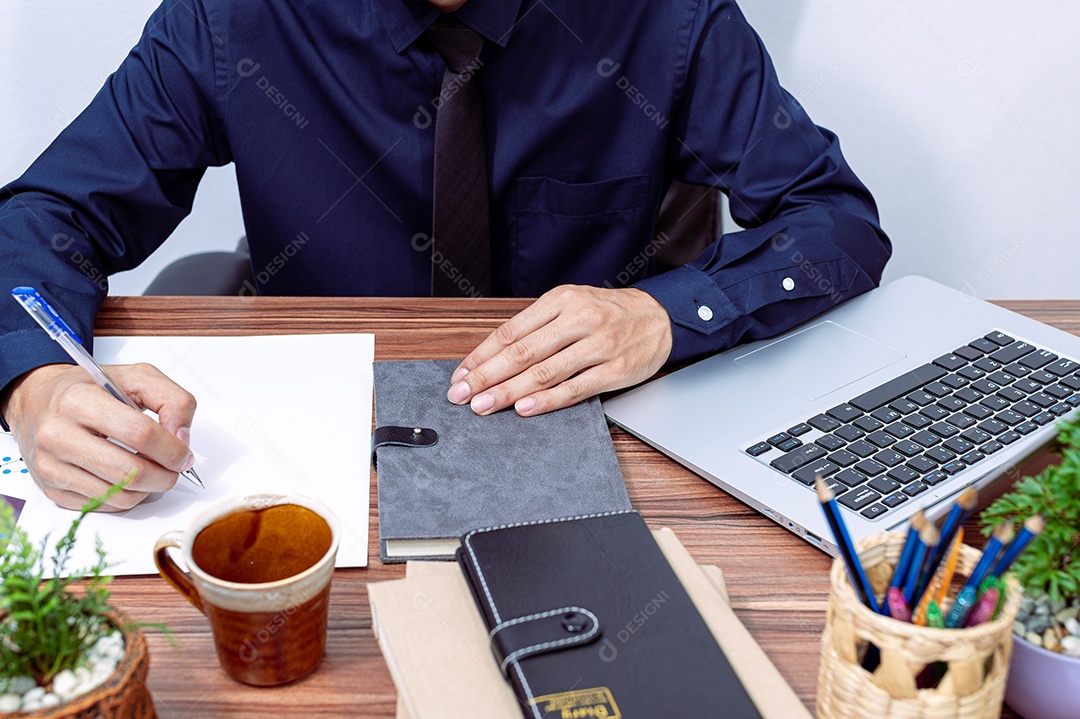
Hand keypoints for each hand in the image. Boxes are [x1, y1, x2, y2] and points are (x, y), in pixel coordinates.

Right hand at [1, 363, 196, 510]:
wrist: (37, 400)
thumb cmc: (89, 388)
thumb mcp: (137, 376)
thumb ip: (172, 400)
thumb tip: (181, 438)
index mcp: (79, 401)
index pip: (140, 434)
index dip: (172, 449)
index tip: (184, 453)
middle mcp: (57, 435)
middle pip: (131, 472)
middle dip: (166, 475)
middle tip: (174, 467)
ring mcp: (50, 465)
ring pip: (120, 495)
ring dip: (148, 488)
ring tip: (152, 469)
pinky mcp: (51, 489)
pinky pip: (103, 505)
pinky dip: (125, 496)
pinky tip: (126, 476)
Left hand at [447, 285, 671, 415]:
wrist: (660, 317)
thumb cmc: (608, 313)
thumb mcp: (572, 305)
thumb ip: (538, 325)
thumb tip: (493, 355)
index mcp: (562, 300)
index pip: (512, 331)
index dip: (482, 355)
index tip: (461, 375)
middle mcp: (579, 319)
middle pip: (522, 352)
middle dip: (486, 377)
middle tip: (461, 396)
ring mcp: (599, 345)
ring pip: (545, 372)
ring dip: (509, 392)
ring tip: (484, 406)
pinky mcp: (616, 370)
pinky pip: (575, 388)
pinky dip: (547, 400)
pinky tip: (525, 408)